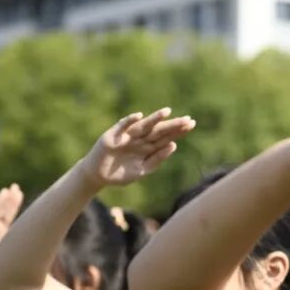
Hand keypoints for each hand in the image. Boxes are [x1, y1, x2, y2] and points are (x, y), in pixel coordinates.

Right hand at [0, 185, 23, 266]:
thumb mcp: (0, 253)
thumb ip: (12, 247)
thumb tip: (36, 251)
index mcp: (0, 229)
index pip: (8, 213)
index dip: (13, 203)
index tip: (19, 192)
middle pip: (1, 209)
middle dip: (8, 199)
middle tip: (15, 188)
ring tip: (5, 192)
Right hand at [78, 109, 195, 187]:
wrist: (98, 177)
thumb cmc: (120, 174)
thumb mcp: (142, 171)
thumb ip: (156, 160)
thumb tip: (173, 146)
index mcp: (148, 148)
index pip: (166, 137)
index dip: (178, 131)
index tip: (192, 124)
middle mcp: (139, 140)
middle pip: (158, 131)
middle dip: (172, 125)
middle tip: (188, 119)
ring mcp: (127, 137)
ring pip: (143, 126)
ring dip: (154, 119)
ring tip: (167, 112)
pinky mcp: (112, 136)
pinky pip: (122, 127)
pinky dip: (129, 121)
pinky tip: (139, 116)